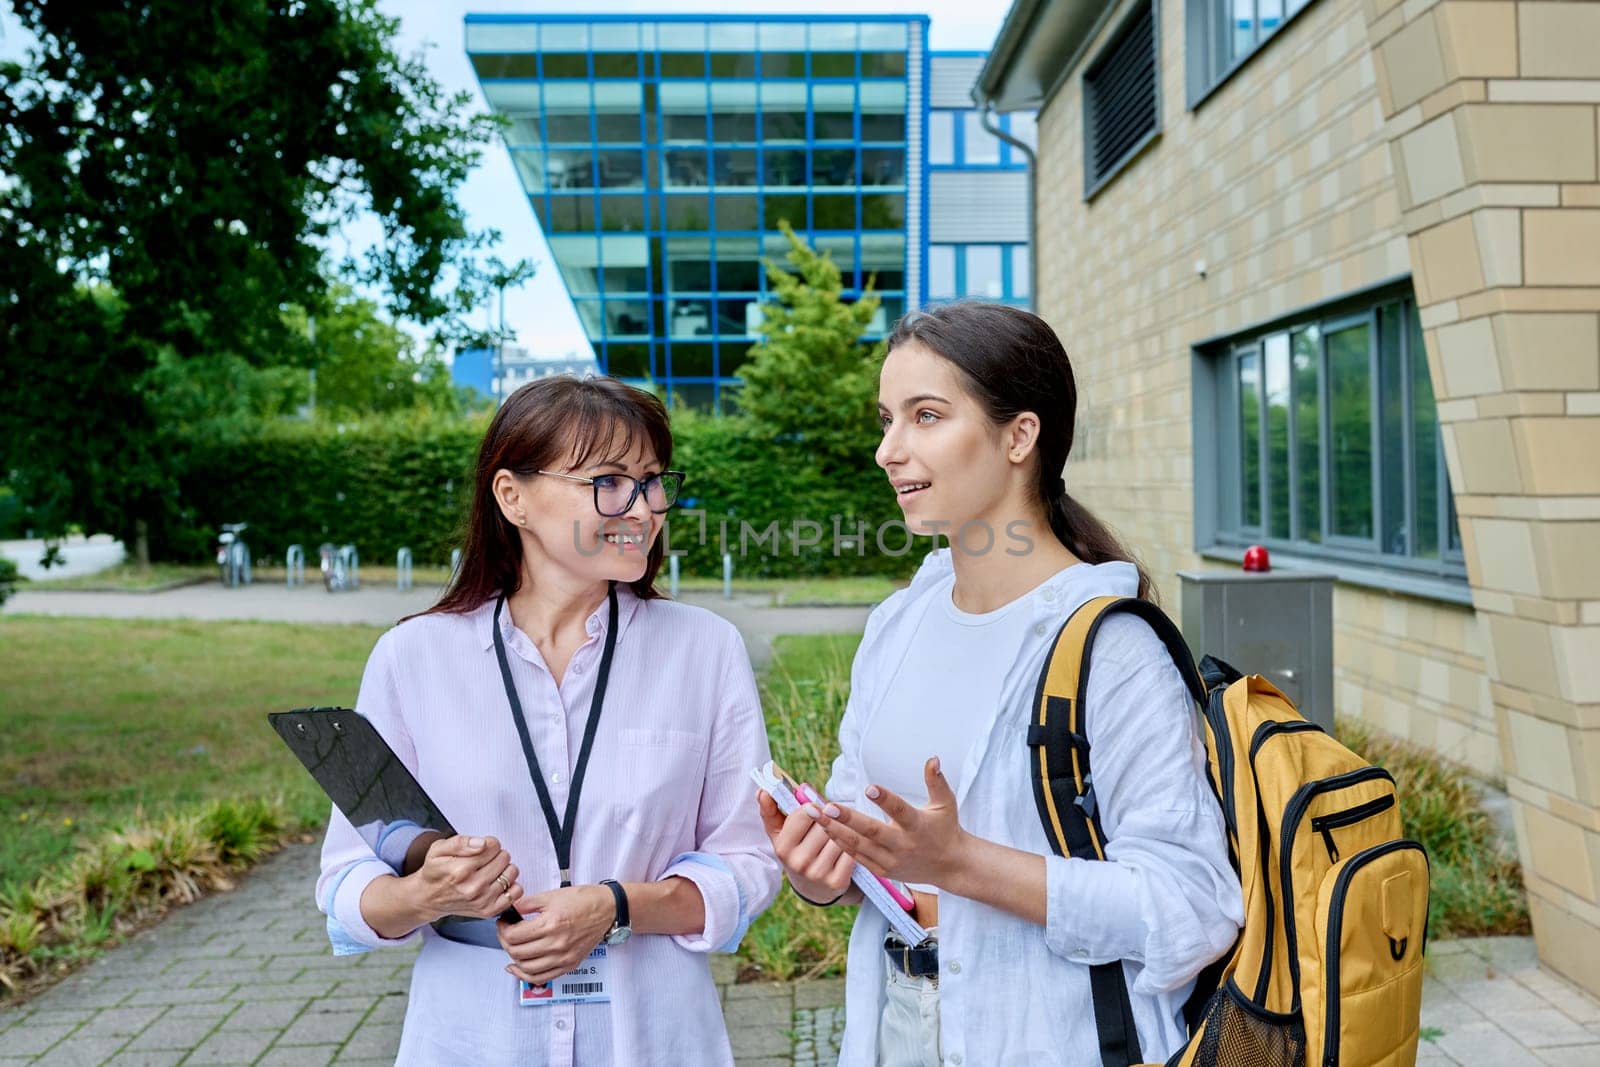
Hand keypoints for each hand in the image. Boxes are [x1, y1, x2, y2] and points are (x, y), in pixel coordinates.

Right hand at [410, 834, 520, 921]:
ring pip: (512, 872)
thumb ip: (460, 842)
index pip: (493, 846)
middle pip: (504, 858)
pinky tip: (498, 882)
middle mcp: (472, 887)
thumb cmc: (435, 872)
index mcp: (460, 870)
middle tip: (484, 859)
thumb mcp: (438, 849)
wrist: (429, 897)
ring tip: (491, 869)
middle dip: (496, 854)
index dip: (489, 843)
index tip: (481, 848)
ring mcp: (482, 900)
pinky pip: (515, 893)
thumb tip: (481, 843)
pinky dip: (511, 885)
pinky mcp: (489, 910)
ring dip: (504, 868)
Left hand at [498, 884, 614, 985]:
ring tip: (512, 947)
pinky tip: (518, 968)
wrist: (608, 909)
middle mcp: (556, 944)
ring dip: (513, 958)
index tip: (503, 922)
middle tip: (505, 932)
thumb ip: (527, 903)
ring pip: (526, 968)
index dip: (502, 929)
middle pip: (517, 952)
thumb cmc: (584, 900)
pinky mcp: (569, 965)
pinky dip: (525, 976)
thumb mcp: (552, 895)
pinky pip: (541, 977)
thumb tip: (510, 909)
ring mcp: (563, 957)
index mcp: (551, 924)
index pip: (514, 935)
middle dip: (505, 941)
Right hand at [758, 787, 854, 903]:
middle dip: (829, 820)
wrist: (813, 887)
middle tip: (827, 824)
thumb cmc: (797, 849)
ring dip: (842, 832)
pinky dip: (851, 847)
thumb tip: (762, 791)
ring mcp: (818, 874)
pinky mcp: (837, 881)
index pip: (806, 813)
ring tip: (836, 836)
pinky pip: (851, 851)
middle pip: (825, 824)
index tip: (815, 810)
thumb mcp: (780, 832)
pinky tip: (846, 849)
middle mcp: (799, 863)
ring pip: (840, 836)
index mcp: (783, 848)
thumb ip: (770, 810)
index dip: (814, 807)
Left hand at [812, 757, 972, 889]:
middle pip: (871, 831)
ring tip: (816, 815)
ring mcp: (891, 861)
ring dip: (835, 830)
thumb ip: (937, 781)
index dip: (885, 799)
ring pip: (858, 845)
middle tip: (826, 806)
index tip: (869, 787)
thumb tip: (933, 758)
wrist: (950, 867)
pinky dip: (840, 844)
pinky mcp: (883, 871)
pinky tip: (825, 830)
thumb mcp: (945, 804)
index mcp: (918, 826)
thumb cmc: (946, 829)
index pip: (900, 810)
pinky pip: (857, 857)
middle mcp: (903, 845)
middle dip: (847, 819)